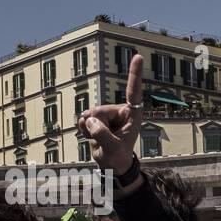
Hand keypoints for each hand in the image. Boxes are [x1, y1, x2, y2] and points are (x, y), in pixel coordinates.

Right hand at [78, 54, 143, 176]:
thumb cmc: (118, 157)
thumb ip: (103, 136)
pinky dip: (84, 130)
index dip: (134, 75)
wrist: (111, 164)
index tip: (138, 56)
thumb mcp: (113, 150)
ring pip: (89, 115)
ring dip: (91, 130)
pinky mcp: (94, 116)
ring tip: (102, 139)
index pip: (133, 92)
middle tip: (108, 140)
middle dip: (98, 127)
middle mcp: (119, 110)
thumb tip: (91, 120)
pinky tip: (93, 136)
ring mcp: (106, 112)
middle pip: (99, 111)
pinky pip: (82, 119)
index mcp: (132, 114)